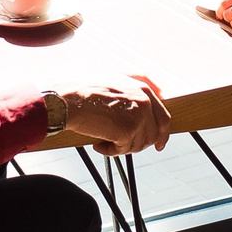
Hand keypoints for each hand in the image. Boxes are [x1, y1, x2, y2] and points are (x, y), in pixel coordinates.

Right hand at [56, 76, 171, 155]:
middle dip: (138, 144)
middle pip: (153, 135)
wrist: (69, 101)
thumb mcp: (115, 80)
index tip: (159, 145)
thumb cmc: (84, 91)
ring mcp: (138, 116)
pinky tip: (98, 144)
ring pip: (139, 145)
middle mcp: (144, 102)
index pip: (163, 117)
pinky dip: (110, 151)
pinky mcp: (127, 130)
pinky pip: (123, 150)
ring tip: (104, 141)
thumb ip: (135, 90)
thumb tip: (150, 102)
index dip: (162, 134)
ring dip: (121, 148)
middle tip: (121, 146)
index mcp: (143, 89)